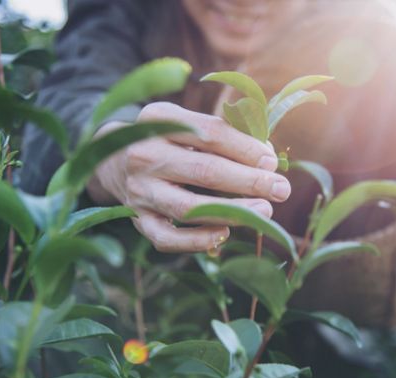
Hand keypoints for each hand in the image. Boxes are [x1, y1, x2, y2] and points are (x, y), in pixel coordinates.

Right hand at [89, 102, 290, 251]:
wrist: (114, 160)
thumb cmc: (168, 141)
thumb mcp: (187, 122)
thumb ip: (225, 133)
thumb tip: (267, 157)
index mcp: (159, 119)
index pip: (210, 133)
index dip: (246, 149)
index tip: (272, 161)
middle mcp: (144, 154)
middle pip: (204, 170)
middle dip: (249, 181)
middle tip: (281, 189)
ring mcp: (138, 190)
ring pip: (189, 207)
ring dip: (232, 212)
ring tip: (264, 212)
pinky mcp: (137, 219)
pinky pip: (167, 238)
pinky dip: (197, 240)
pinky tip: (225, 234)